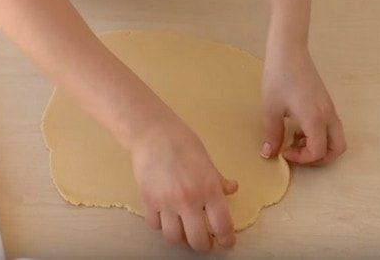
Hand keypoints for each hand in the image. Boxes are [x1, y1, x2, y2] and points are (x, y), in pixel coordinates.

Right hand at [129, 113, 237, 251]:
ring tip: (184, 231)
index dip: (227, 239)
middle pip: (198, 241)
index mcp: (209, 189)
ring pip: (174, 238)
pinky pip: (155, 225)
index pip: (222, 226)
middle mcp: (189, 200)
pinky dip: (161, 225)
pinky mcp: (148, 201)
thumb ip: (218, 180)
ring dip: (182, 238)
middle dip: (204, 245)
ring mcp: (166, 203)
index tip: (227, 242)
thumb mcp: (207, 161)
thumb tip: (232, 189)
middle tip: (205, 241)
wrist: (153, 133)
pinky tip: (166, 218)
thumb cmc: (183, 142)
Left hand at [260, 44, 345, 164]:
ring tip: (296, 138)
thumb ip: (272, 134)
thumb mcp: (271, 109)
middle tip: (297, 152)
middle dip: (319, 158)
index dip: (301, 158)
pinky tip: (298, 126)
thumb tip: (268, 154)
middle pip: (337, 149)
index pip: (318, 152)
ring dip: (320, 145)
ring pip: (336, 138)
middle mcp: (328, 115)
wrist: (289, 52)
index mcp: (315, 118)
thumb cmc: (278, 78)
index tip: (284, 151)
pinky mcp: (326, 102)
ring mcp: (330, 108)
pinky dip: (320, 134)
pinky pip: (331, 126)